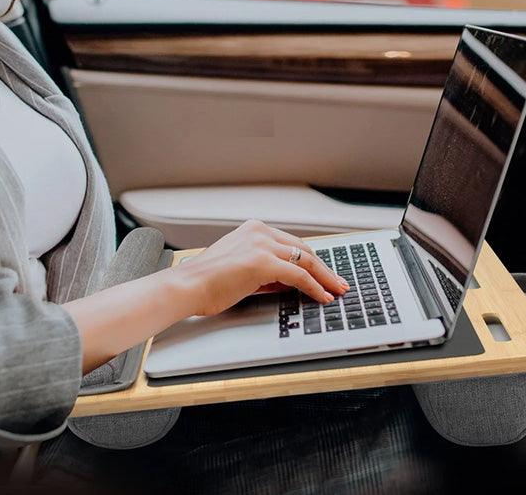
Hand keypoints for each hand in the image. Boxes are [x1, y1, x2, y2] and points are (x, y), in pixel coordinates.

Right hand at [176, 220, 349, 316]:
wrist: (187, 287)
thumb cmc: (207, 282)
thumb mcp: (242, 270)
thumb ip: (268, 271)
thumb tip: (292, 282)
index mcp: (253, 229)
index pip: (293, 244)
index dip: (313, 260)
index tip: (326, 273)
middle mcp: (259, 232)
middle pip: (304, 250)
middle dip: (325, 269)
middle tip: (339, 283)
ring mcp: (261, 245)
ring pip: (306, 260)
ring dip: (325, 278)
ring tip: (336, 291)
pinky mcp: (262, 262)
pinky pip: (298, 274)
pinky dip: (314, 286)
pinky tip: (322, 296)